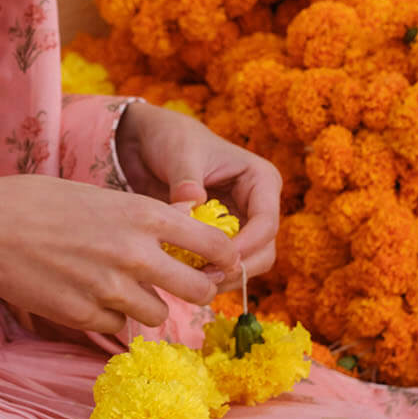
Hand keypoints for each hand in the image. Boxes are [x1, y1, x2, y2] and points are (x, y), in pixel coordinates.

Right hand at [0, 173, 240, 335]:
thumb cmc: (41, 202)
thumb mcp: (103, 194)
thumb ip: (143, 218)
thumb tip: (182, 232)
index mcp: (144, 215)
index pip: (214, 244)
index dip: (223, 258)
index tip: (219, 263)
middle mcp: (136, 254)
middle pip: (199, 290)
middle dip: (197, 291)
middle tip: (184, 287)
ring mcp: (111, 289)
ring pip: (159, 314)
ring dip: (147, 304)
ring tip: (117, 285)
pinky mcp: (86, 316)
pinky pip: (118, 326)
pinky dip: (109, 315)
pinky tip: (84, 294)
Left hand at [114, 102, 280, 290]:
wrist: (151, 143)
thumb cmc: (172, 139)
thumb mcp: (180, 153)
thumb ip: (186, 180)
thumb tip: (191, 202)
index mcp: (260, 180)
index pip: (266, 222)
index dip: (247, 246)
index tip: (217, 259)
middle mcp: (257, 205)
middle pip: (264, 251)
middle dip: (237, 268)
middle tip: (203, 279)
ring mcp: (241, 224)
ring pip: (246, 264)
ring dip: (223, 276)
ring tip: (191, 279)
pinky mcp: (221, 238)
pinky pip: (223, 264)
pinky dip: (208, 273)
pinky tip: (183, 275)